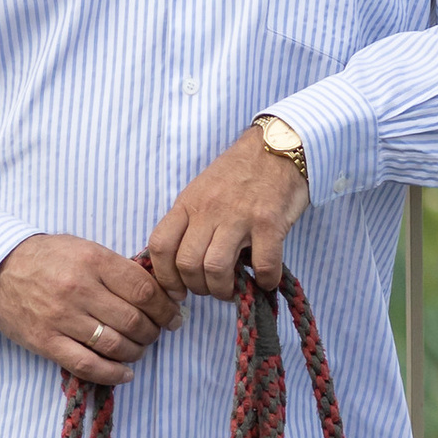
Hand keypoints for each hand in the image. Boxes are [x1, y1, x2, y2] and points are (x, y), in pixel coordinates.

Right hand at [0, 234, 179, 385]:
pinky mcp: (46, 342)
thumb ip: (117, 268)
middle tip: (157, 332)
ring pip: (116, 345)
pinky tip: (125, 372)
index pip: (144, 290)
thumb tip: (158, 292)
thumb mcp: (84, 248)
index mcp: (92, 261)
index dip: (166, 307)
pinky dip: (113, 374)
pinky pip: (88, 365)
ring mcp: (61, 318)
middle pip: (134, 320)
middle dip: (154, 331)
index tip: (173, 315)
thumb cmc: (47, 258)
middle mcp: (78, 289)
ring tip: (138, 349)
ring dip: (137, 352)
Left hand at [143, 127, 310, 303]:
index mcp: (188, 203)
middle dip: (197, 287)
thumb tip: (181, 263)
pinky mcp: (269, 223)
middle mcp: (209, 210)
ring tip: (233, 289)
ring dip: (223, 290)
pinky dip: (264, 280)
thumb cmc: (238, 173)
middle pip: (187, 263)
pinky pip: (263, 264)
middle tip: (210, 288)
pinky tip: (265, 280)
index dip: (164, 276)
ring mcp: (239, 216)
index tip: (176, 290)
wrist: (277, 146)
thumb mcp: (201, 190)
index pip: (161, 245)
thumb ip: (190, 221)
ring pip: (215, 269)